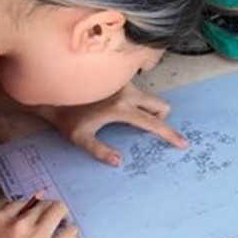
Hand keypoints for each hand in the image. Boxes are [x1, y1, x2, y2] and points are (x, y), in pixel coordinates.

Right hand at [0, 196, 77, 237]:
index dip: (28, 211)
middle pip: (41, 204)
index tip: (33, 217)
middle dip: (45, 211)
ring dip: (60, 217)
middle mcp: (17, 223)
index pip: (20, 203)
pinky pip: (69, 231)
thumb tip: (24, 215)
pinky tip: (67, 236)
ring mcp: (35, 236)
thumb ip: (1, 227)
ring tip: (60, 224)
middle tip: (49, 220)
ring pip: (58, 210)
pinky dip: (70, 232)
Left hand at [43, 84, 187, 165]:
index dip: (169, 135)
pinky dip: (136, 100)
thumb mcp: (80, 138)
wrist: (54, 91)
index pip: (153, 123)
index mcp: (120, 108)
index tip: (182, 143)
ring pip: (151, 96)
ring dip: (146, 109)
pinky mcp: (120, 77)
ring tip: (123, 118)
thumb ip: (99, 151)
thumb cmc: (67, 117)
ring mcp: (125, 82)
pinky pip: (139, 90)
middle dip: (159, 118)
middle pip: (161, 105)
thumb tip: (118, 161)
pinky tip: (113, 106)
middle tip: (142, 128)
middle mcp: (127, 91)